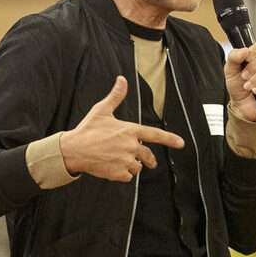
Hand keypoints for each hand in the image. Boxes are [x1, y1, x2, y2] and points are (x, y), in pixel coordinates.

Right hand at [59, 77, 183, 180]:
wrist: (74, 150)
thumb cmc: (88, 129)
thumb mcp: (102, 110)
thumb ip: (116, 96)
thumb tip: (122, 79)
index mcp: (129, 130)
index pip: (154, 135)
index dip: (169, 139)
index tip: (181, 143)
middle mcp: (130, 146)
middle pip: (148, 156)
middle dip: (150, 160)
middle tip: (150, 162)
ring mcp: (124, 160)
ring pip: (138, 167)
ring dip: (133, 165)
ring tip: (120, 160)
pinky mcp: (118, 173)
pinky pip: (128, 176)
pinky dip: (123, 174)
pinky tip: (113, 167)